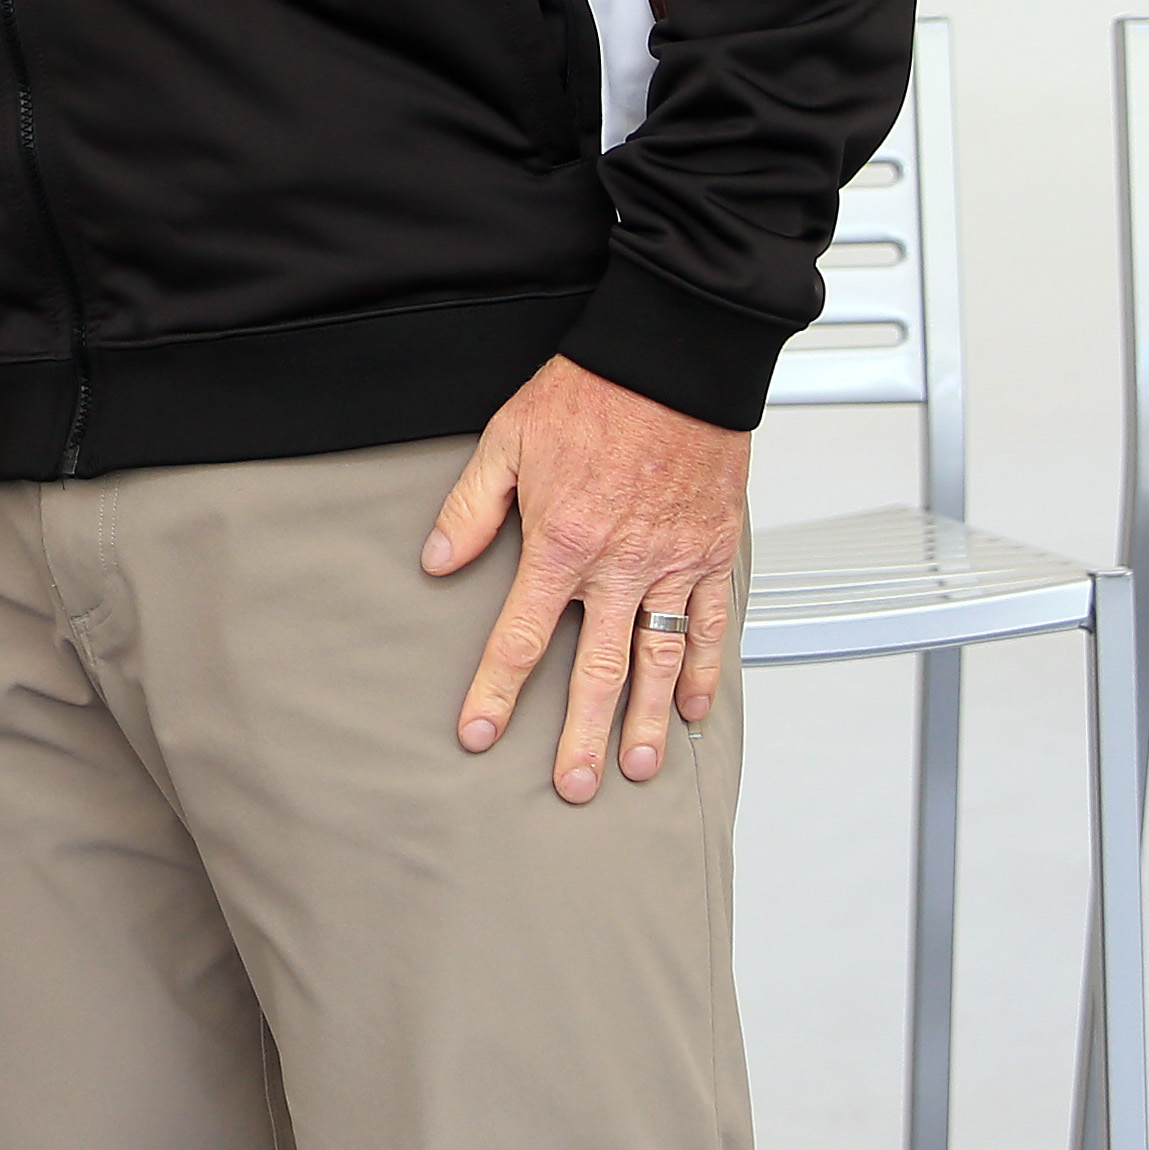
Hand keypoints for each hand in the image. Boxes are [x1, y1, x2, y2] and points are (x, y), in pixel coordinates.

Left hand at [424, 355, 745, 802]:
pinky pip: (709, 625)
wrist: (671, 362)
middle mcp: (620, 566)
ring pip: (658, 661)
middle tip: (572, 787)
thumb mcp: (506, 441)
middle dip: (581, 736)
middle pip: (596, 670)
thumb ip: (471, 509)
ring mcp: (672, 564)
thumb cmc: (589, 393)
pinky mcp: (712, 552)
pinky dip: (705, 672)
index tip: (480, 735)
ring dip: (645, 720)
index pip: (519, 637)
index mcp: (561, 543)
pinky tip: (692, 709)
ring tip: (634, 769)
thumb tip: (436, 561)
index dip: (497, 693)